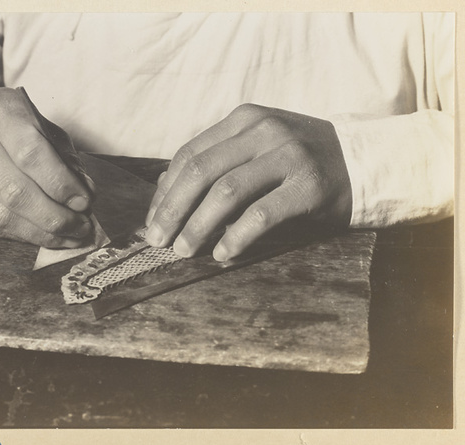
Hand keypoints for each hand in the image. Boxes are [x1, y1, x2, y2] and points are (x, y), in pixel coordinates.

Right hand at [0, 87, 94, 247]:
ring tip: (69, 237)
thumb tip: (85, 194)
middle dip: (56, 217)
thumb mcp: (42, 129)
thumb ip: (66, 159)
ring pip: (2, 216)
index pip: (31, 153)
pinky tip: (43, 236)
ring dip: (42, 233)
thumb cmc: (9, 130)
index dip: (61, 185)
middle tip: (81, 228)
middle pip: (16, 191)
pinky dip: (22, 236)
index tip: (85, 202)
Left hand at [145, 104, 351, 260]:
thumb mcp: (256, 148)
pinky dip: (236, 237)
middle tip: (157, 241)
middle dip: (172, 210)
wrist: (361, 163)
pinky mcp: (308, 186)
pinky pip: (261, 215)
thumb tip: (165, 191)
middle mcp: (264, 130)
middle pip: (201, 172)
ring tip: (183, 251)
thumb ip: (217, 162)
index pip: (190, 155)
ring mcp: (288, 155)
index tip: (152, 221)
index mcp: (244, 119)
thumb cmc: (298, 162)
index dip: (165, 192)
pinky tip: (223, 254)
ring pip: (226, 192)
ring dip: (198, 226)